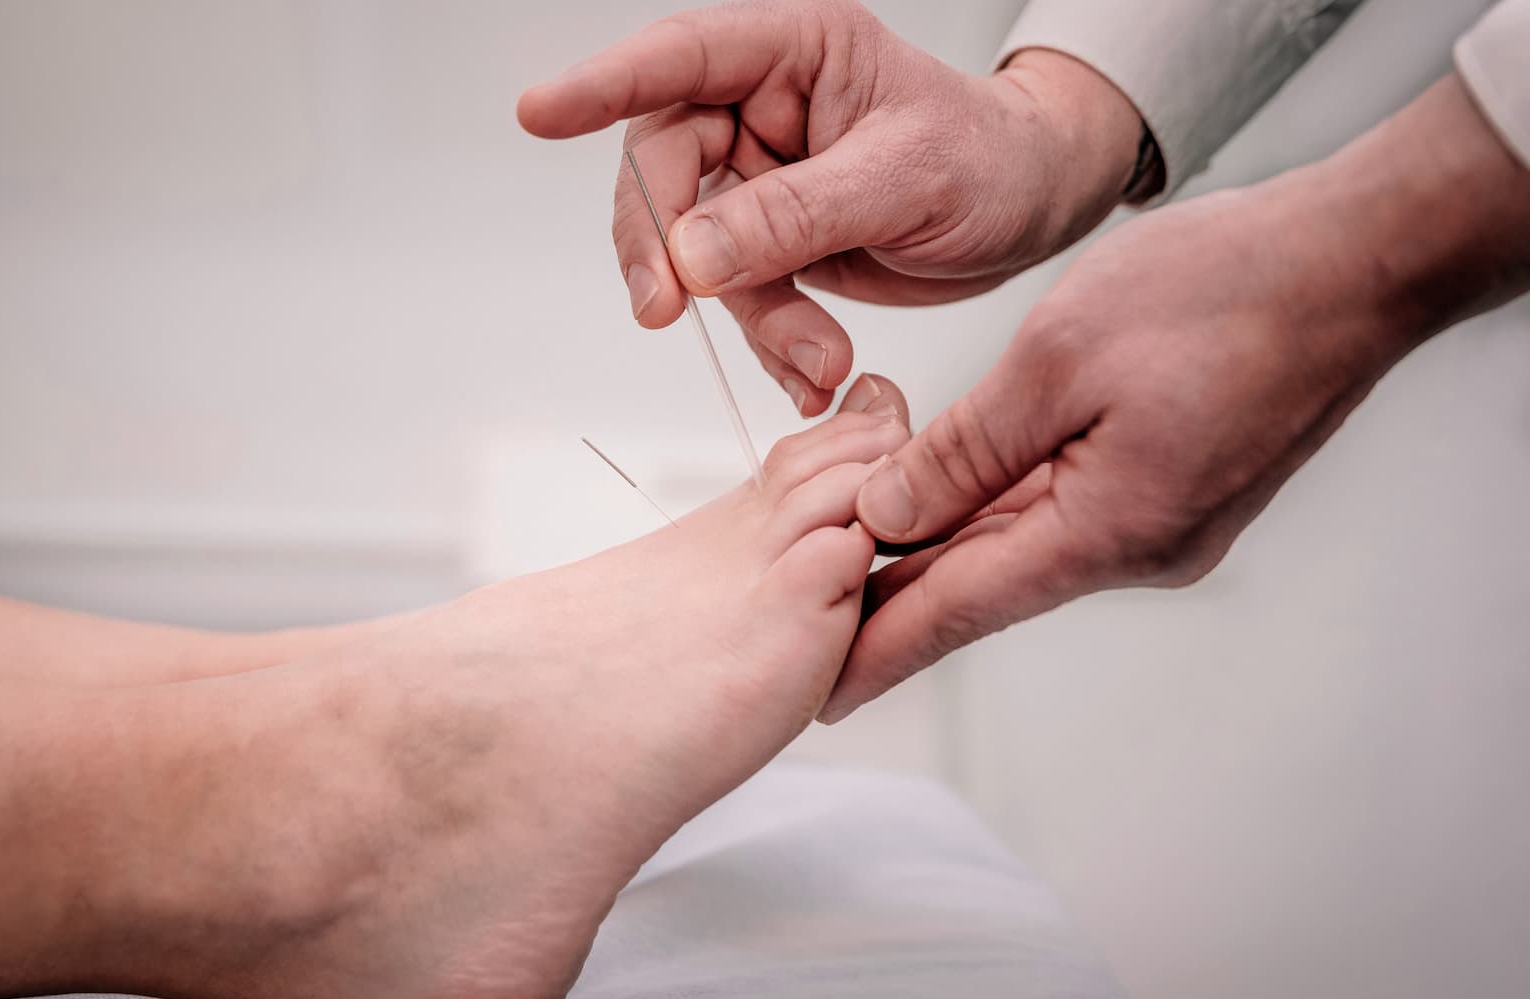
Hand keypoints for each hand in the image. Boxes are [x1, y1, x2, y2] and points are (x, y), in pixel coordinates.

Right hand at [517, 0, 1144, 413]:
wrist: (1030, 209)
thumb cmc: (988, 159)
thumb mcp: (905, 178)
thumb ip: (797, 214)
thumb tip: (691, 254)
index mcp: (792, 53)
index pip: (679, 58)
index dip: (603, 84)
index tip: (540, 114)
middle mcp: (760, 111)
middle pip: (663, 172)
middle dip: (665, 249)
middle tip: (671, 310)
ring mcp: (761, 183)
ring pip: (699, 254)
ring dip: (748, 319)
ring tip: (816, 359)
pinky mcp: (774, 245)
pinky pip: (743, 301)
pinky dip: (774, 344)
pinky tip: (813, 372)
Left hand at [822, 74, 1529, 720]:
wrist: (1354, 262)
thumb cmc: (1221, 294)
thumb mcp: (1057, 361)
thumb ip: (964, 451)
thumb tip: (887, 515)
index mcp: (1106, 531)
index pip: (962, 608)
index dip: (883, 648)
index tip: (822, 695)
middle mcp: (1138, 549)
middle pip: (987, 586)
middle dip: (898, 608)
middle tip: (818, 641)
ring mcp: (1161, 524)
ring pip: (1022, 546)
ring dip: (943, 555)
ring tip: (856, 576)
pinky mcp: (1172, 489)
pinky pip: (1060, 512)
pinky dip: (996, 512)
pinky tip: (944, 508)